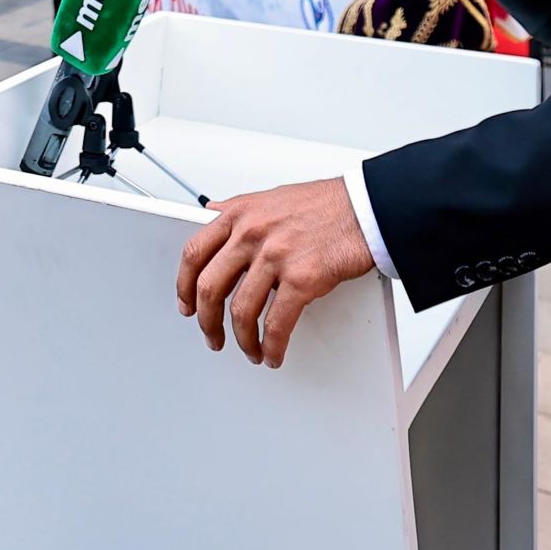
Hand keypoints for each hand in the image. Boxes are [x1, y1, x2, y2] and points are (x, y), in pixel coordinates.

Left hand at [176, 177, 374, 367]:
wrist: (366, 208)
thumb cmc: (326, 204)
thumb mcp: (270, 197)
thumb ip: (238, 209)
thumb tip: (212, 212)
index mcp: (239, 214)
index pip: (194, 253)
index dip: (183, 285)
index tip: (186, 304)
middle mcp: (252, 233)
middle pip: (209, 286)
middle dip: (207, 320)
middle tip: (212, 336)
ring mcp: (275, 256)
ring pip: (240, 310)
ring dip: (242, 340)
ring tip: (250, 350)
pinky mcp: (301, 278)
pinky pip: (276, 323)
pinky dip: (272, 345)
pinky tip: (274, 352)